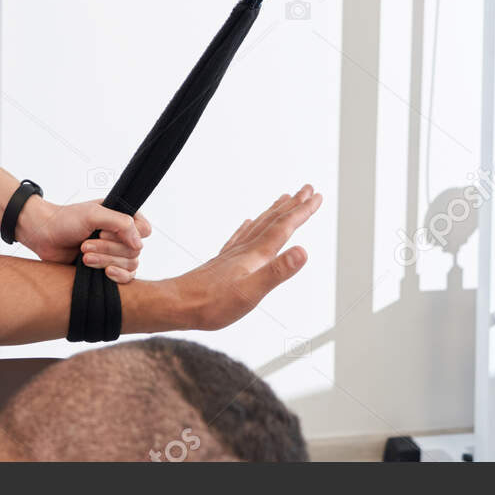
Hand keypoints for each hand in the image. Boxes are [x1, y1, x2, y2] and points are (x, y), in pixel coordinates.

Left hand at [17, 196, 151, 282]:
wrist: (44, 236)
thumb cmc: (65, 220)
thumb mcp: (93, 214)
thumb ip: (120, 223)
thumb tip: (139, 244)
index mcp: (121, 217)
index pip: (144, 230)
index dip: (129, 234)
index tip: (105, 232)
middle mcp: (121, 235)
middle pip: (135, 250)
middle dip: (109, 249)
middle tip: (85, 244)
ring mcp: (115, 253)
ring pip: (130, 265)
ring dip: (106, 261)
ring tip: (85, 256)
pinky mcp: (108, 269)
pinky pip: (126, 278)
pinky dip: (117, 276)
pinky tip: (104, 273)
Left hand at [174, 185, 321, 330]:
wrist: (178, 304)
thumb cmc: (212, 304)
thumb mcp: (251, 293)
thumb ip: (277, 272)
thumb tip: (302, 252)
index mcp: (255, 255)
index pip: (284, 228)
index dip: (302, 212)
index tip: (316, 197)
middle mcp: (245, 250)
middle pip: (273, 221)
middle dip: (293, 205)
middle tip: (307, 190)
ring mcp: (233, 254)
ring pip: (259, 225)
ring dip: (275, 211)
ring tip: (285, 199)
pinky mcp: (224, 262)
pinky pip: (240, 236)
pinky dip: (249, 226)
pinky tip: (249, 223)